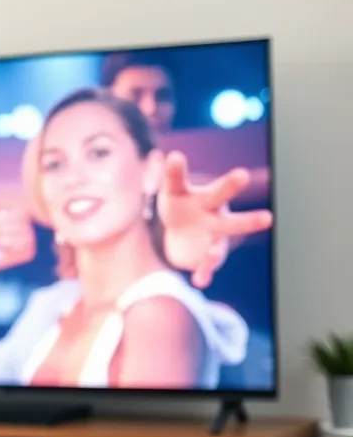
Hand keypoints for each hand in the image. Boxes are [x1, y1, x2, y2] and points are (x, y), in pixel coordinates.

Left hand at [158, 151, 272, 288]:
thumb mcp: (170, 193)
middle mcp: (209, 207)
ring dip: (247, 222)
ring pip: (229, 226)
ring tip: (266, 218)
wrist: (187, 232)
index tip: (174, 157)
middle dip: (229, 185)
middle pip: (217, 194)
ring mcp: (214, 229)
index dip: (176, 170)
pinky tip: (199, 280)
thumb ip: (172, 177)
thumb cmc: (179, 205)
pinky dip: (205, 271)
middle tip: (242, 174)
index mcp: (191, 192)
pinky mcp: (211, 251)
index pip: (180, 179)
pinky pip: (209, 262)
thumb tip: (173, 156)